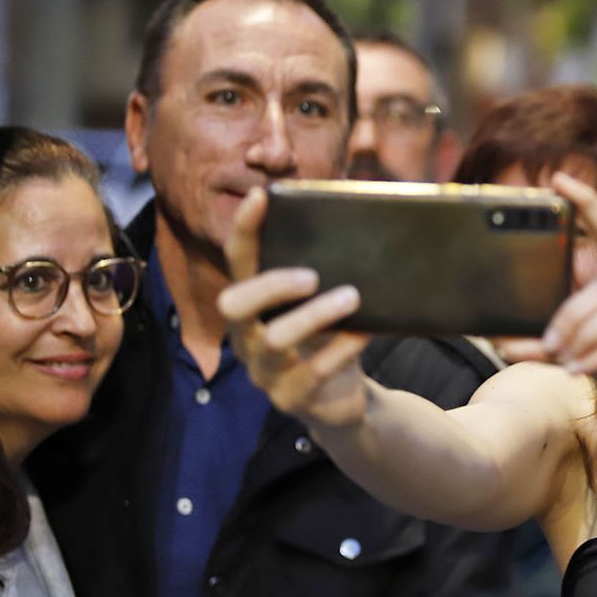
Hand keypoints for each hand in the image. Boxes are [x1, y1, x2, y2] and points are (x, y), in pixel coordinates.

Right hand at [217, 188, 370, 429]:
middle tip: (312, 276)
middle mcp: (247, 336)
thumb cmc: (332, 339)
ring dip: (315, 315)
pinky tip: (363, 334)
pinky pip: (312, 372)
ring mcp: (264, 371)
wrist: (345, 401)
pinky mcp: (291, 399)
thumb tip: (355, 209)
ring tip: (351, 298)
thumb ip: (327, 268)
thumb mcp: (323, 304)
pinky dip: (341, 349)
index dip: (244, 229)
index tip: (261, 196)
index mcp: (253, 306)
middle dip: (271, 285)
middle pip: (234, 305)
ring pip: (275, 340)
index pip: (238, 262)